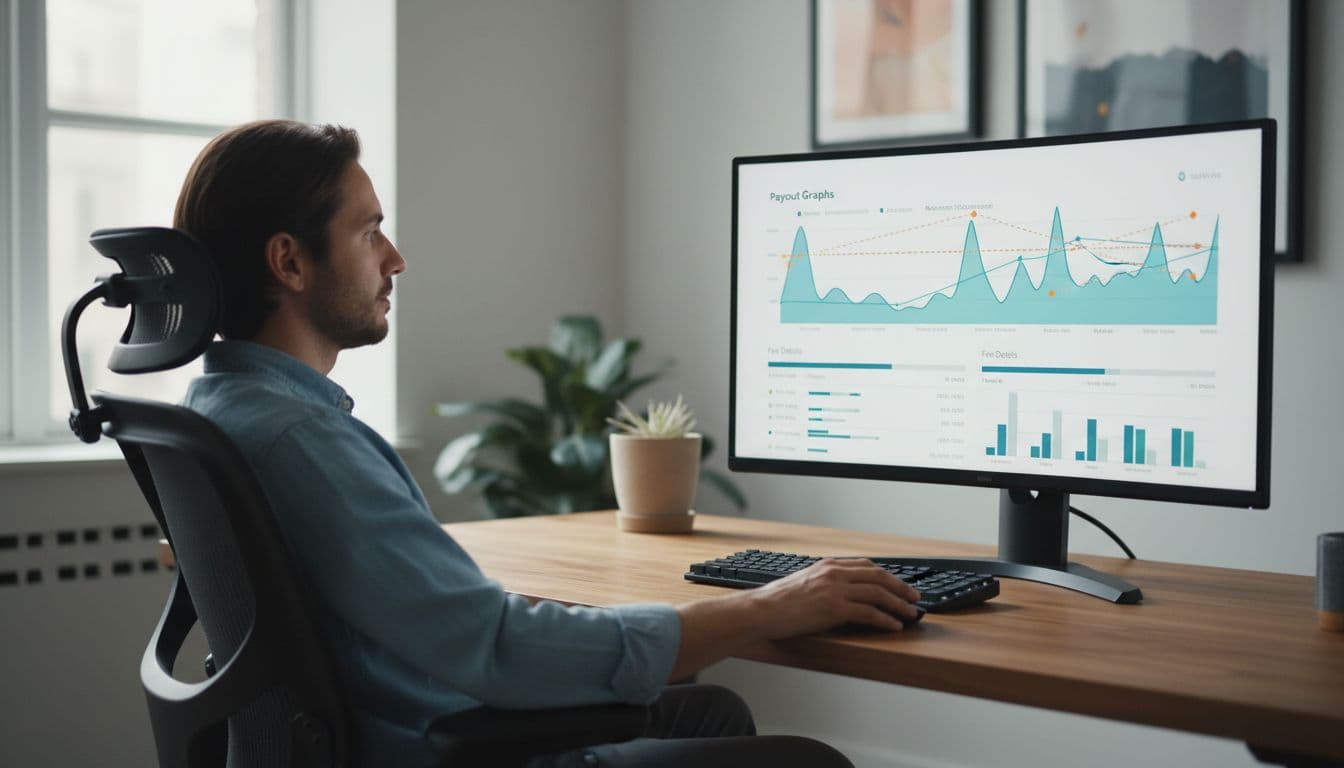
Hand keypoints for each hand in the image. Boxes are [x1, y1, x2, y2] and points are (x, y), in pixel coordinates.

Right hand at [746, 558, 921, 636]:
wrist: (762, 610)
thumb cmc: (778, 601)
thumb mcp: (805, 583)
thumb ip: (826, 584)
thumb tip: (845, 596)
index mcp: (828, 565)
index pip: (867, 566)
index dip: (888, 576)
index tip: (899, 585)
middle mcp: (834, 573)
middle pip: (878, 576)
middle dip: (901, 588)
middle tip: (914, 598)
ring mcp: (835, 589)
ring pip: (877, 594)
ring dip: (898, 605)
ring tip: (910, 615)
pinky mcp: (834, 608)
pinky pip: (868, 613)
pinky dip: (885, 620)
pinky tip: (893, 626)